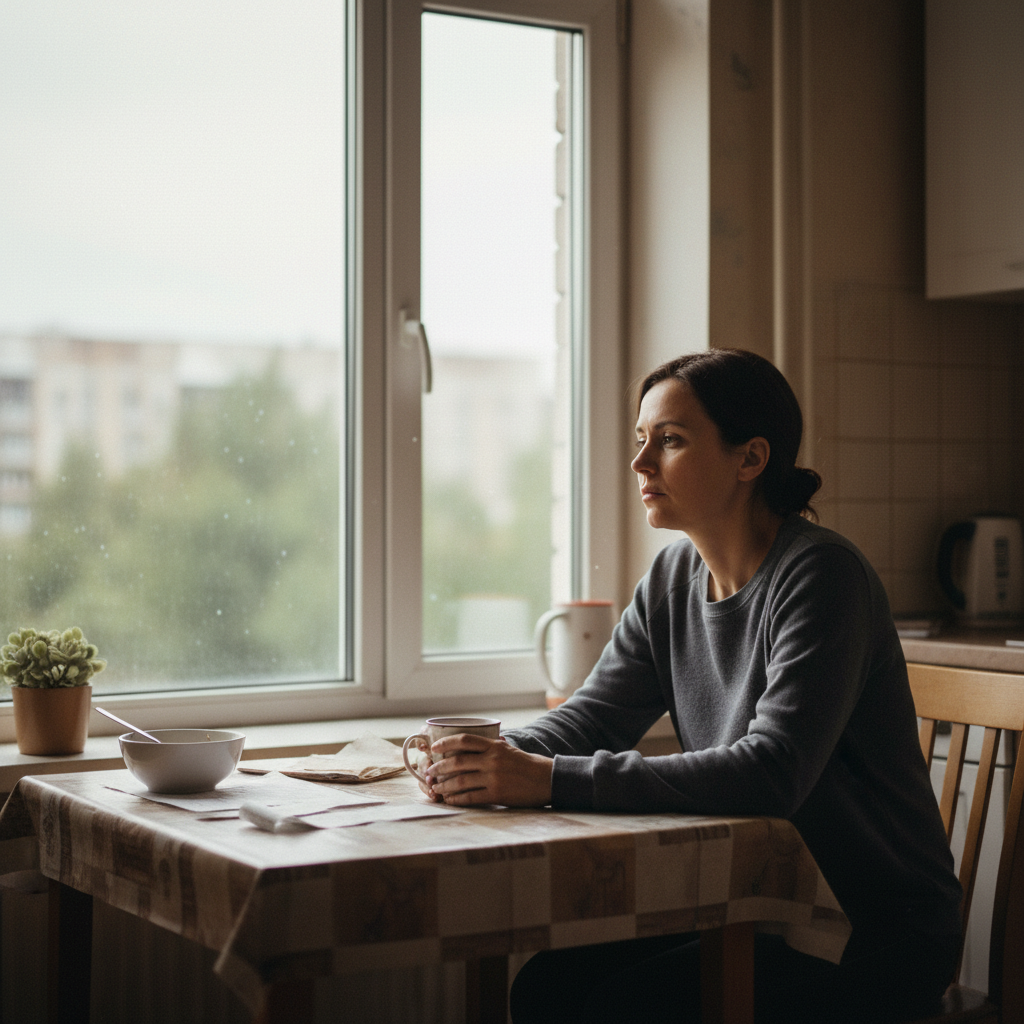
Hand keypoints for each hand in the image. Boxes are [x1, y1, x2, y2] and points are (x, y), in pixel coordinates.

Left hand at [420, 734, 552, 806]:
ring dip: (444, 785)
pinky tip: (450, 800)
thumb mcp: (508, 750)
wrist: (548, 780)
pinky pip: (470, 797)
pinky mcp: (497, 794)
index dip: (446, 742)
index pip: (464, 740)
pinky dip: (456, 799)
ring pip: (460, 781)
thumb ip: (490, 748)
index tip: (434, 747)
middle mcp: (492, 760)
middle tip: (429, 772)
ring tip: (435, 788)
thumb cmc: (528, 765)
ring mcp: (494, 777)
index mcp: (494, 746)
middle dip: (439, 767)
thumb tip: (471, 746)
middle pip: (457, 761)